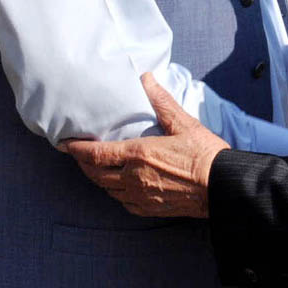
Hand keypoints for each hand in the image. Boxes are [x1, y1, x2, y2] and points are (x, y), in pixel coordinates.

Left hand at [61, 73, 227, 217]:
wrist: (222, 188)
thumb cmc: (204, 155)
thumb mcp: (183, 123)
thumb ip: (162, 102)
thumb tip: (146, 79)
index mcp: (138, 155)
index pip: (96, 154)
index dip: (77, 149)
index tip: (65, 143)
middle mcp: (133, 179)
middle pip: (96, 174)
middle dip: (83, 164)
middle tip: (77, 154)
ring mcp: (140, 196)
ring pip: (107, 190)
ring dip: (98, 178)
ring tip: (96, 167)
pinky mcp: (150, 209)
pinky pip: (122, 202)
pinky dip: (114, 192)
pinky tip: (119, 186)